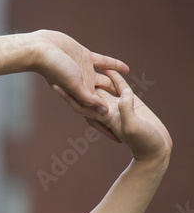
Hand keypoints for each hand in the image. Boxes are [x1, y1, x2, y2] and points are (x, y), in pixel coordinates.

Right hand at [32, 29, 128, 119]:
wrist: (43, 48)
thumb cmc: (55, 69)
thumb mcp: (74, 85)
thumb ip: (89, 99)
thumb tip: (105, 112)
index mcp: (78, 95)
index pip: (95, 113)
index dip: (106, 126)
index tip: (118, 138)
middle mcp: (82, 85)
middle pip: (102, 99)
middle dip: (114, 108)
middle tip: (131, 118)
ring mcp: (84, 72)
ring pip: (105, 81)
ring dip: (117, 86)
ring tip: (131, 93)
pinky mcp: (86, 58)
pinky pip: (104, 63)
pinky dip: (115, 66)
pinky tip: (127, 69)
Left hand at [56, 69, 171, 163]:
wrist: (157, 149)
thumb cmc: (144, 143)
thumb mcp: (134, 127)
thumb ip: (126, 111)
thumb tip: (121, 97)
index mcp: (104, 118)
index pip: (81, 105)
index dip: (68, 96)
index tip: (55, 85)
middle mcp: (107, 111)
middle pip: (86, 95)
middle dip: (75, 84)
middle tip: (63, 68)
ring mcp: (118, 106)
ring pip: (102, 88)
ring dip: (93, 77)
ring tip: (82, 63)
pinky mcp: (131, 101)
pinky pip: (118, 86)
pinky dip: (113, 76)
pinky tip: (108, 66)